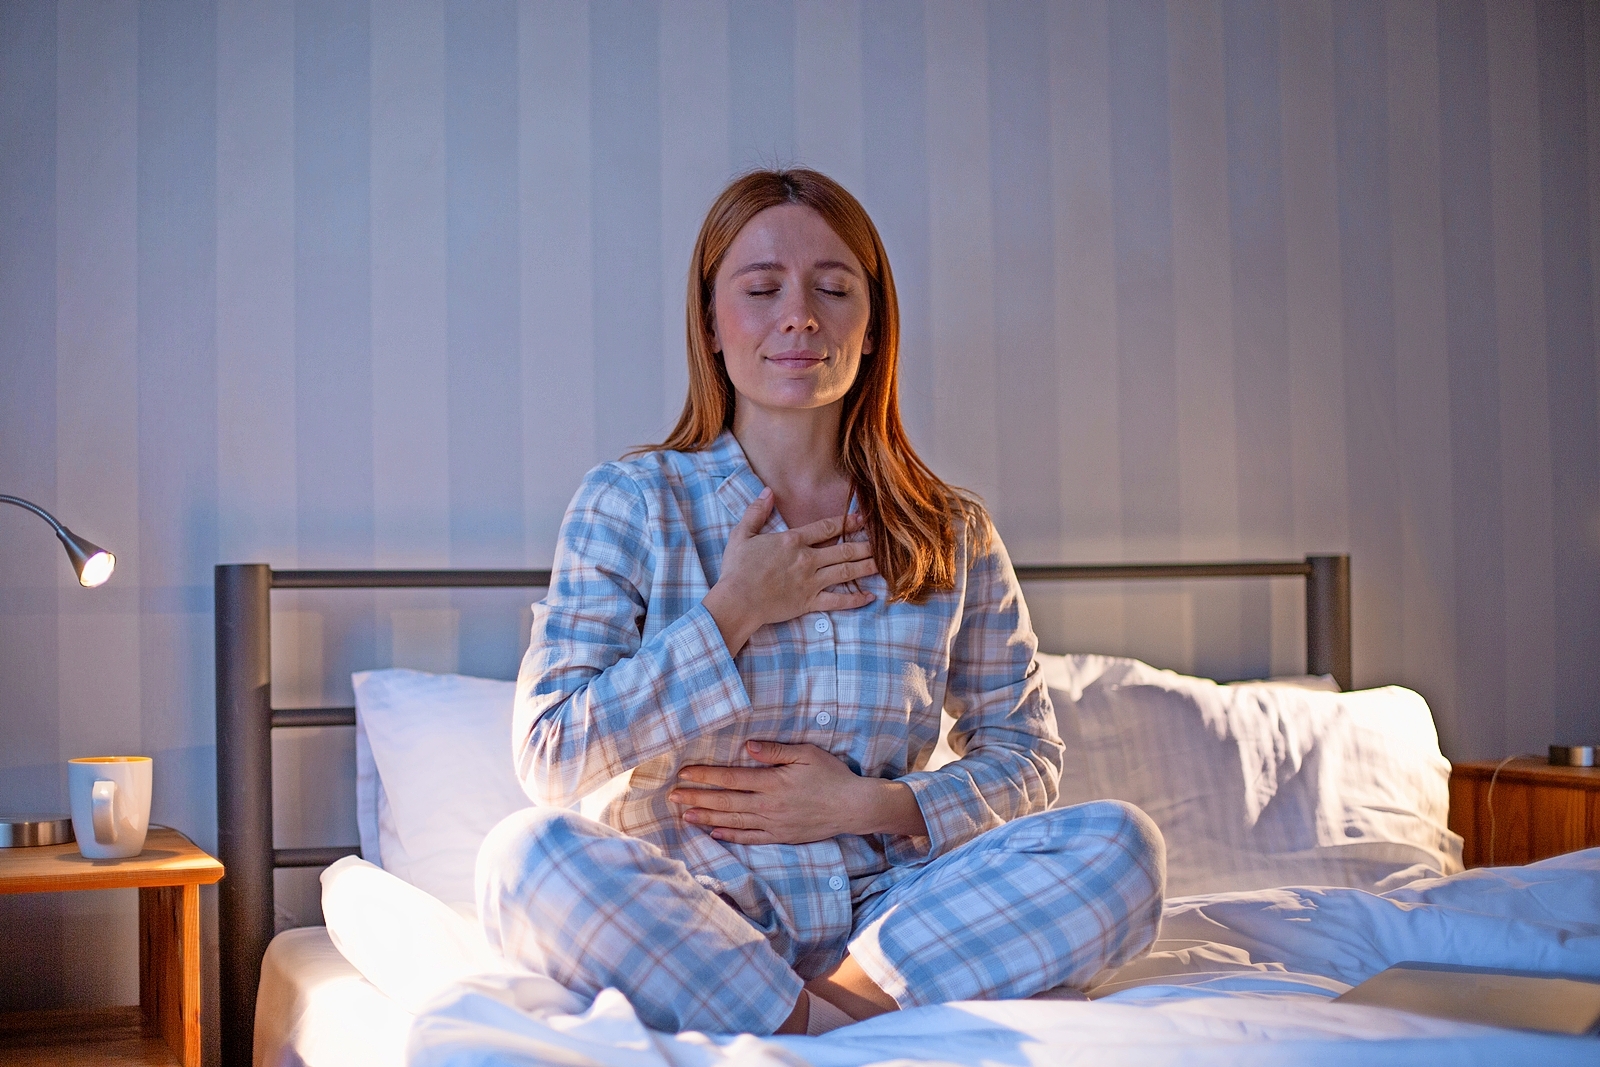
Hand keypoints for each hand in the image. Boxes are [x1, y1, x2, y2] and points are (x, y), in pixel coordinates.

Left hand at [669, 741, 925, 843]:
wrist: (854, 807)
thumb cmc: (832, 776)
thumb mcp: (807, 754)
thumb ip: (775, 751)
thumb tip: (746, 746)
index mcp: (772, 782)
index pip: (731, 778)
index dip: (705, 776)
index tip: (684, 773)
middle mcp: (768, 805)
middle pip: (725, 801)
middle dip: (696, 798)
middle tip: (672, 797)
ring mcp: (773, 824)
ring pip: (732, 820)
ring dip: (706, 817)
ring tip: (685, 815)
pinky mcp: (780, 836)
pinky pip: (749, 838)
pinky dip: (730, 835)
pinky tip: (714, 832)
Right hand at [702, 488, 876, 653]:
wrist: (737, 601)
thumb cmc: (737, 569)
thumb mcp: (742, 534)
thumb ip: (756, 512)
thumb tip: (768, 491)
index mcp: (793, 541)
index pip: (827, 527)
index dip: (847, 522)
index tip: (863, 518)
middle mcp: (807, 559)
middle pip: (844, 550)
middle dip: (866, 544)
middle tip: (883, 541)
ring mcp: (810, 582)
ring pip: (845, 572)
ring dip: (866, 567)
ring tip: (883, 563)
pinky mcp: (809, 603)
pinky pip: (837, 601)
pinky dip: (854, 600)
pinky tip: (869, 596)